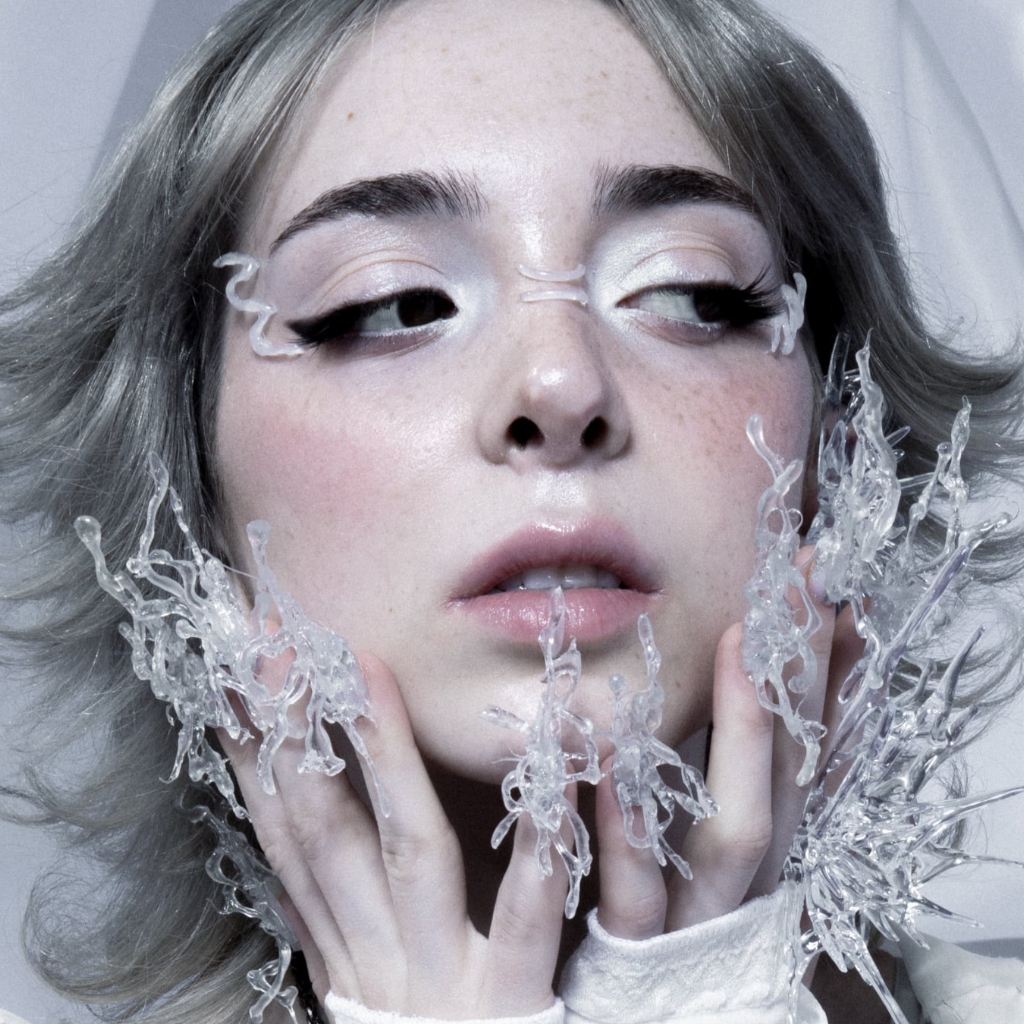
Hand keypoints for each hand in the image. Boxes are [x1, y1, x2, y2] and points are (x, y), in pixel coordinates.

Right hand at [220, 653, 565, 1016]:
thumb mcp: (359, 990)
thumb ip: (334, 921)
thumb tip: (295, 850)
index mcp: (340, 949)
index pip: (282, 835)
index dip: (251, 754)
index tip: (233, 675)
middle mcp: (374, 956)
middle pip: (322, 831)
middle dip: (293, 735)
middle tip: (276, 646)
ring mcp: (439, 977)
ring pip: (407, 850)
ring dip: (384, 759)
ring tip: (368, 672)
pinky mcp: (511, 1002)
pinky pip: (526, 910)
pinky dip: (538, 840)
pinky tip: (552, 768)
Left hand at [594, 545, 861, 938]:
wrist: (649, 1018)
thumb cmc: (676, 902)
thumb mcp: (714, 824)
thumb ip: (730, 752)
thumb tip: (755, 656)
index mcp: (765, 831)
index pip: (813, 739)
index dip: (829, 666)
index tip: (830, 584)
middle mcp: (749, 869)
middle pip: (791, 766)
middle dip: (802, 674)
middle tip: (801, 582)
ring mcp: (700, 908)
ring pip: (733, 828)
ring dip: (740, 732)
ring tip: (736, 642)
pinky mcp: (640, 946)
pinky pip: (634, 888)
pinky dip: (625, 825)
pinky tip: (610, 753)